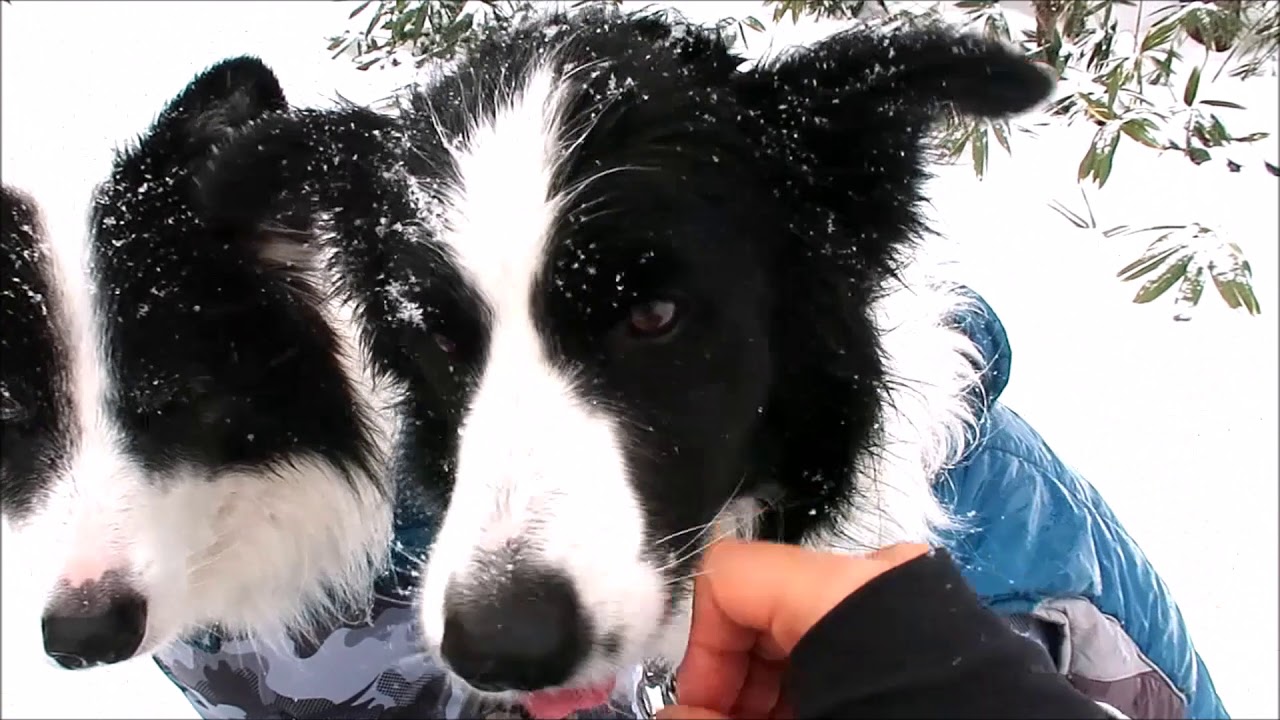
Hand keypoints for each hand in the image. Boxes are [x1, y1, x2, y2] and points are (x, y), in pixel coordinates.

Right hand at [656, 540, 928, 719]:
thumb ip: (714, 717)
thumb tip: (672, 719)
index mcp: (842, 588)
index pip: (731, 578)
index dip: (700, 648)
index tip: (698, 710)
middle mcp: (879, 579)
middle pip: (767, 606)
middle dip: (735, 680)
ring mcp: (913, 608)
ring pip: (807, 633)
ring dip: (773, 691)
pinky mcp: (934, 638)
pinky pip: (852, 649)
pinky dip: (821, 688)